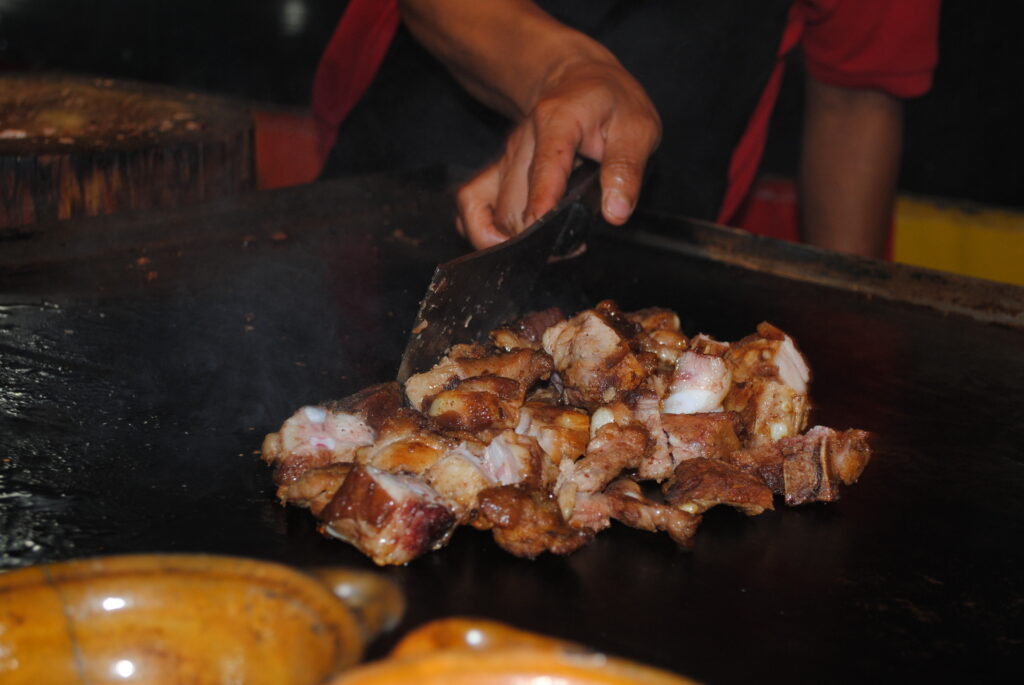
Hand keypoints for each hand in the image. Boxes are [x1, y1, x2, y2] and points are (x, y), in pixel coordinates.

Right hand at [455, 60, 660, 249]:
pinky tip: (514, 238)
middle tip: (573, 244)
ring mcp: (502, 160)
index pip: (544, 168)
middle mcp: (520, 143)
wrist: (578, 82)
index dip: (542, 203)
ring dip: (516, 240)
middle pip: (514, 205)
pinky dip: (483, 230)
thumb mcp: (638, 127)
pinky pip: (469, 206)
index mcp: (557, 123)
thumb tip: (616, 212)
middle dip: (539, 237)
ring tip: (552, 243)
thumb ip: (626, 169)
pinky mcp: (493, 173)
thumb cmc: (609, 104)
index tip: (543, 228)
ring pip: (490, 214)